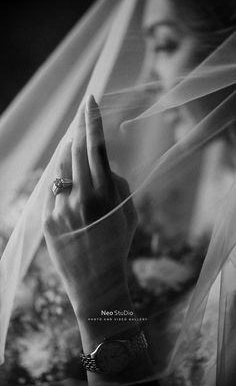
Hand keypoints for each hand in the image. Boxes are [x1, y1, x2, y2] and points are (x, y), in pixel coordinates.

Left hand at [42, 95, 137, 318]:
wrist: (96, 283)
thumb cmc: (117, 246)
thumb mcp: (129, 214)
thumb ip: (117, 184)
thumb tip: (101, 164)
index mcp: (104, 196)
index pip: (95, 148)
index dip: (92, 122)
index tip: (90, 102)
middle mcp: (80, 198)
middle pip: (74, 150)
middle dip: (78, 126)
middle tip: (82, 110)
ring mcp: (60, 208)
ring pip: (60, 167)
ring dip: (68, 153)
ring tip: (76, 147)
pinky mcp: (47, 219)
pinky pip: (53, 189)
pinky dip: (61, 179)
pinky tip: (68, 180)